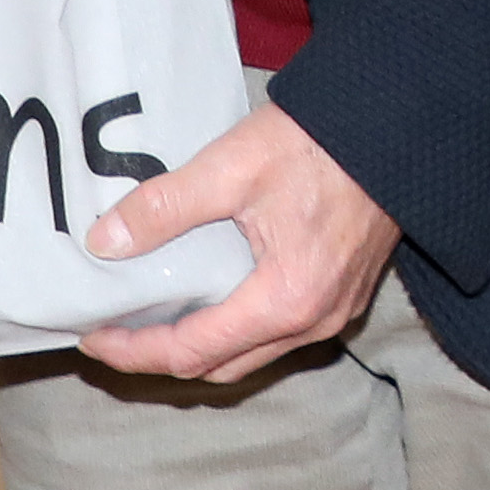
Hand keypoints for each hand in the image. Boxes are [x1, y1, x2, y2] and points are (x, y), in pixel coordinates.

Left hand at [78, 95, 396, 381]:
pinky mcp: (344, 293)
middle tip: (113, 332)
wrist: (398, 122)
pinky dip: (233, 330)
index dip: (133, 351)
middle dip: (158, 357)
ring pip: (250, 354)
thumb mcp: (233, 167)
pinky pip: (277, 333)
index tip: (92, 338)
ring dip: (198, 346)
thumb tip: (104, 241)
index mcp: (285, 301)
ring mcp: (335, 312)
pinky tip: (208, 298)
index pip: (191, 352)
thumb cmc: (323, 142)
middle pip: (220, 367)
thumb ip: (166, 207)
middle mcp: (314, 321)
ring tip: (152, 318)